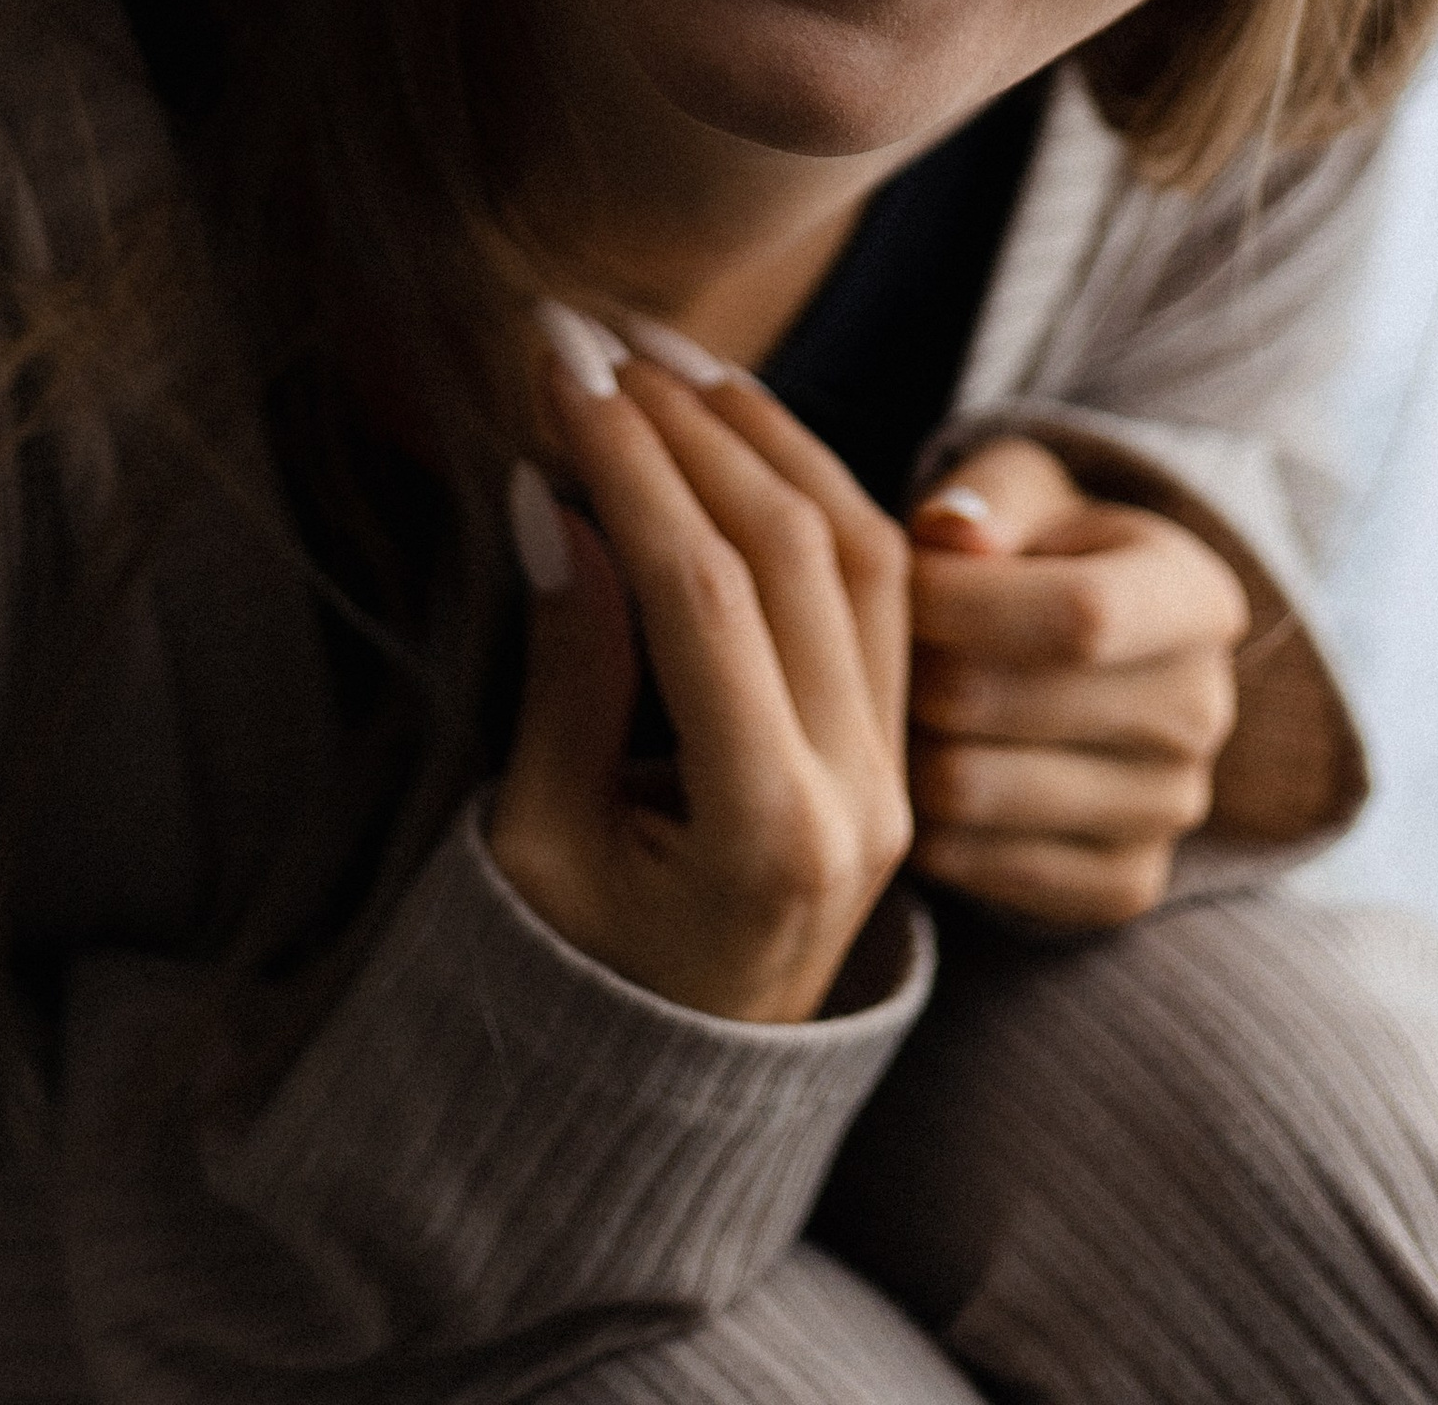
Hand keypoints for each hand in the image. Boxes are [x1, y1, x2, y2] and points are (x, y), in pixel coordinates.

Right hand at [489, 324, 911, 1022]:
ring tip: (665, 355)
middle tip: (595, 339)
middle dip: (688, 423)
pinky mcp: (899, 751)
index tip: (554, 373)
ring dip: (763, 433)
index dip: (627, 463)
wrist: (672, 1098)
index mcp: (770, 836)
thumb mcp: (539, 845)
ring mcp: (899, 775)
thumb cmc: (572, 985)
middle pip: (793, 552)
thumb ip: (566, 677)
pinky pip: (881, 588)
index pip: (702, 593)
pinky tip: (735, 424)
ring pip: (862, 549)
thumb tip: (556, 501)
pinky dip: (811, 486)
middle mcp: (865, 799)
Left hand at [906, 437, 1246, 928]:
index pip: (1076, 615)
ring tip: (892, 701)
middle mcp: (1203, 710)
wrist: (1078, 654)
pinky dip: (921, 822)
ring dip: (899, 744)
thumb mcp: (1020, 490)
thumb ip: (984, 499)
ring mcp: (1171, 808)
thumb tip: (949, 534)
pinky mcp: (1127, 884)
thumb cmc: (1033, 549)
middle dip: (907, 667)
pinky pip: (974, 864)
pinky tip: (921, 768)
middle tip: (878, 644)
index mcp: (1194, 597)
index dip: (955, 599)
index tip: (895, 579)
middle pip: (997, 702)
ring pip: (967, 790)